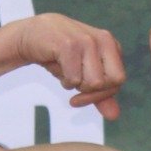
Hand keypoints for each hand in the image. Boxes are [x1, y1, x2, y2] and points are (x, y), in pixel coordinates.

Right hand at [9, 14, 124, 119]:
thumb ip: (101, 95)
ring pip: (92, 83)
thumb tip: (114, 116)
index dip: (101, 94)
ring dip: (74, 84)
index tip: (80, 96)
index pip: (118, 80)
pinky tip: (57, 66)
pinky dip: (64, 80)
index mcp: (112, 44)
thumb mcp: (84, 75)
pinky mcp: (69, 45)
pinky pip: (74, 79)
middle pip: (108, 83)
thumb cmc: (61, 56)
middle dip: (89, 90)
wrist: (31, 35)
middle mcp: (104, 40)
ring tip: (65, 69)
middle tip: (74, 80)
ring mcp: (87, 41)